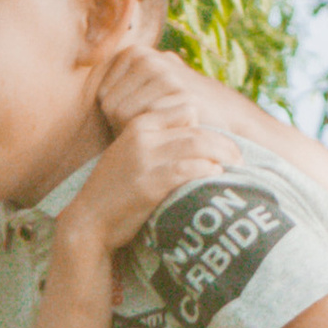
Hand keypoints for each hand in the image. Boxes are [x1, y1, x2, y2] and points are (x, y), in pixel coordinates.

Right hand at [67, 59, 239, 257]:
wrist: (89, 220)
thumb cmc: (115, 190)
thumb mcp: (130, 154)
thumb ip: (156, 141)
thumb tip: (195, 136)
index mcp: (138, 125)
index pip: (184, 107)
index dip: (204, 123)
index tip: (217, 141)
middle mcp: (142, 136)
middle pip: (197, 125)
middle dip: (223, 140)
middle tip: (238, 155)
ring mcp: (146, 159)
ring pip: (198, 144)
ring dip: (223, 155)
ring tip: (235, 166)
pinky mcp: (150, 183)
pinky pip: (190, 169)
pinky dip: (208, 171)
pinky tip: (215, 177)